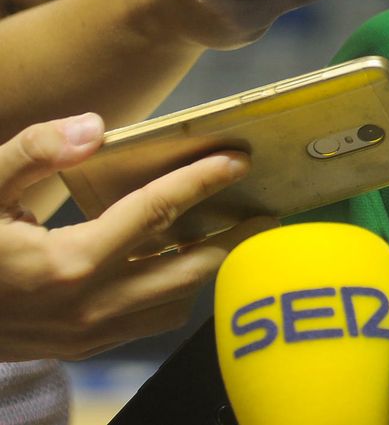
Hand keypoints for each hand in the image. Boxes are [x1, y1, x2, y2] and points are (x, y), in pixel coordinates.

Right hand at [1, 114, 273, 360]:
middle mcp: (86, 306)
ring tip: (225, 229)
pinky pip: (148, 322)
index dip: (202, 181)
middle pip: (188, 268)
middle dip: (232, 235)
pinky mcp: (80, 348)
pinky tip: (174, 257)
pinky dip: (172, 290)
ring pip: (174, 301)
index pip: (156, 213)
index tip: (238, 159)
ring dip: (203, 266)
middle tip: (265, 206)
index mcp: (67, 263)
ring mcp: (85, 334)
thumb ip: (35, 151)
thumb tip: (96, 129)